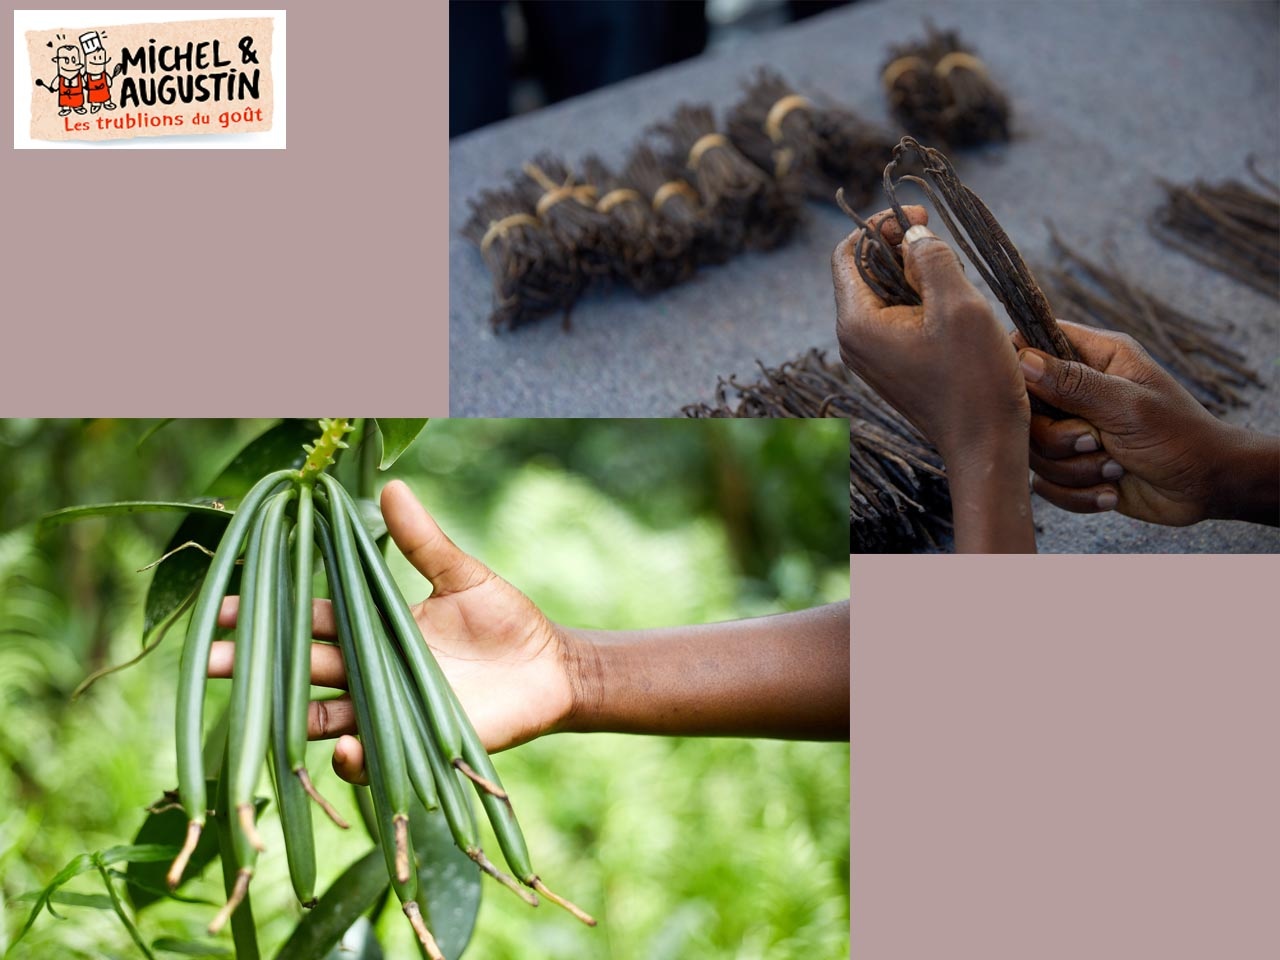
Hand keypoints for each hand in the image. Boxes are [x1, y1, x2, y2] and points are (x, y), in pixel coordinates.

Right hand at [211, 479, 575, 783]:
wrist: (550, 668)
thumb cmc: (505, 620)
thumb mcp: (463, 576)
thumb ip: (425, 541)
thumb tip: (391, 486)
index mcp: (374, 628)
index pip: (308, 620)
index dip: (268, 614)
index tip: (223, 607)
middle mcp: (370, 670)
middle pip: (301, 668)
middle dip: (255, 666)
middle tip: (210, 660)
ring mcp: (387, 709)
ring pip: (322, 717)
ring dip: (287, 717)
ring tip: (252, 710)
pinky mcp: (414, 743)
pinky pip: (371, 757)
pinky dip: (353, 758)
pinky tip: (343, 750)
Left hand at [832, 207, 1029, 465]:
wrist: (985, 444)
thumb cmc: (974, 379)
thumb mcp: (959, 305)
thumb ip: (931, 258)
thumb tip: (913, 235)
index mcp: (856, 322)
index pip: (847, 253)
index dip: (880, 225)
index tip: (921, 216)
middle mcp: (852, 340)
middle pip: (864, 271)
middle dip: (901, 249)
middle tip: (944, 247)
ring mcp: (870, 356)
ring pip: (884, 294)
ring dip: (916, 276)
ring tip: (956, 281)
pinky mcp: (891, 366)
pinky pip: (897, 319)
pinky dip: (922, 302)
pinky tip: (955, 309)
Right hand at [1017, 321, 1279, 525]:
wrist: (1207, 488)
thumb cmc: (1180, 437)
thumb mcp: (1128, 406)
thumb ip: (1074, 384)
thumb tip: (1022, 360)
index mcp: (1095, 357)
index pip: (1033, 343)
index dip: (1020, 367)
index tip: (1032, 397)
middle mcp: (1078, 391)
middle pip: (1026, 411)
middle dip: (1057, 438)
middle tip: (1096, 441)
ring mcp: (1073, 430)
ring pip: (1034, 451)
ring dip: (1075, 469)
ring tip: (1114, 467)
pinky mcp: (1072, 465)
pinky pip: (1046, 483)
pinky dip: (1078, 494)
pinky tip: (1111, 488)